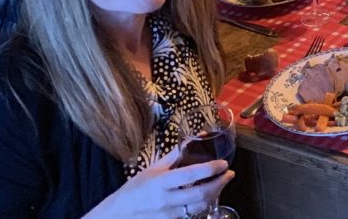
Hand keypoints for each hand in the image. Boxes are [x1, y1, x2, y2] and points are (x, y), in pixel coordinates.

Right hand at [84, 147, 233, 218]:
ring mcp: (169, 215)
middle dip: (219, 184)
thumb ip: (176, 155)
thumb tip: (196, 137)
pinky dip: (202, 205)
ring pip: (199, 206)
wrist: (118, 215)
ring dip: (214, 195)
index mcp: (161, 182)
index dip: (210, 169)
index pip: (191, 174)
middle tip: (229, 174)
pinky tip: (208, 197)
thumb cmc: (135, 189)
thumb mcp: (153, 169)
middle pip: (200, 194)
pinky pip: (191, 215)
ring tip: (221, 184)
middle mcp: (166, 200)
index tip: (223, 164)